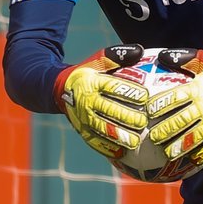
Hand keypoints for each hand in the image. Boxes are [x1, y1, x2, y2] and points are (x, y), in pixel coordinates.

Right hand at [53, 44, 148, 159]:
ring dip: (118, 137)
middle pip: (108, 110)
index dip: (128, 91)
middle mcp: (85, 101)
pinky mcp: (81, 130)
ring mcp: (82, 118)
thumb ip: (117, 55)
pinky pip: (94, 141)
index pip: (112, 86)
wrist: (58, 89)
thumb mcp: (98, 60)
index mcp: (91, 82)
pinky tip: (121, 153)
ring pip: (101, 129)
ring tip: (135, 142)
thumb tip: (140, 50)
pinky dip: (107, 148)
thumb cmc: (87, 73)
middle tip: (143, 122)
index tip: (145, 97)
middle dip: (126, 117)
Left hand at [146, 48, 202, 168]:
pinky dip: (201, 155)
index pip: (176, 98)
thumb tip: (163, 56)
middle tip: (154, 137)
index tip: (150, 111)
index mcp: (199, 89)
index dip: (161, 105)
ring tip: (168, 152)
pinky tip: (190, 160)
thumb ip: (184, 58)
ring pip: (195, 137)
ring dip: (180, 146)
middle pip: (182, 121)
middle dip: (166, 130)